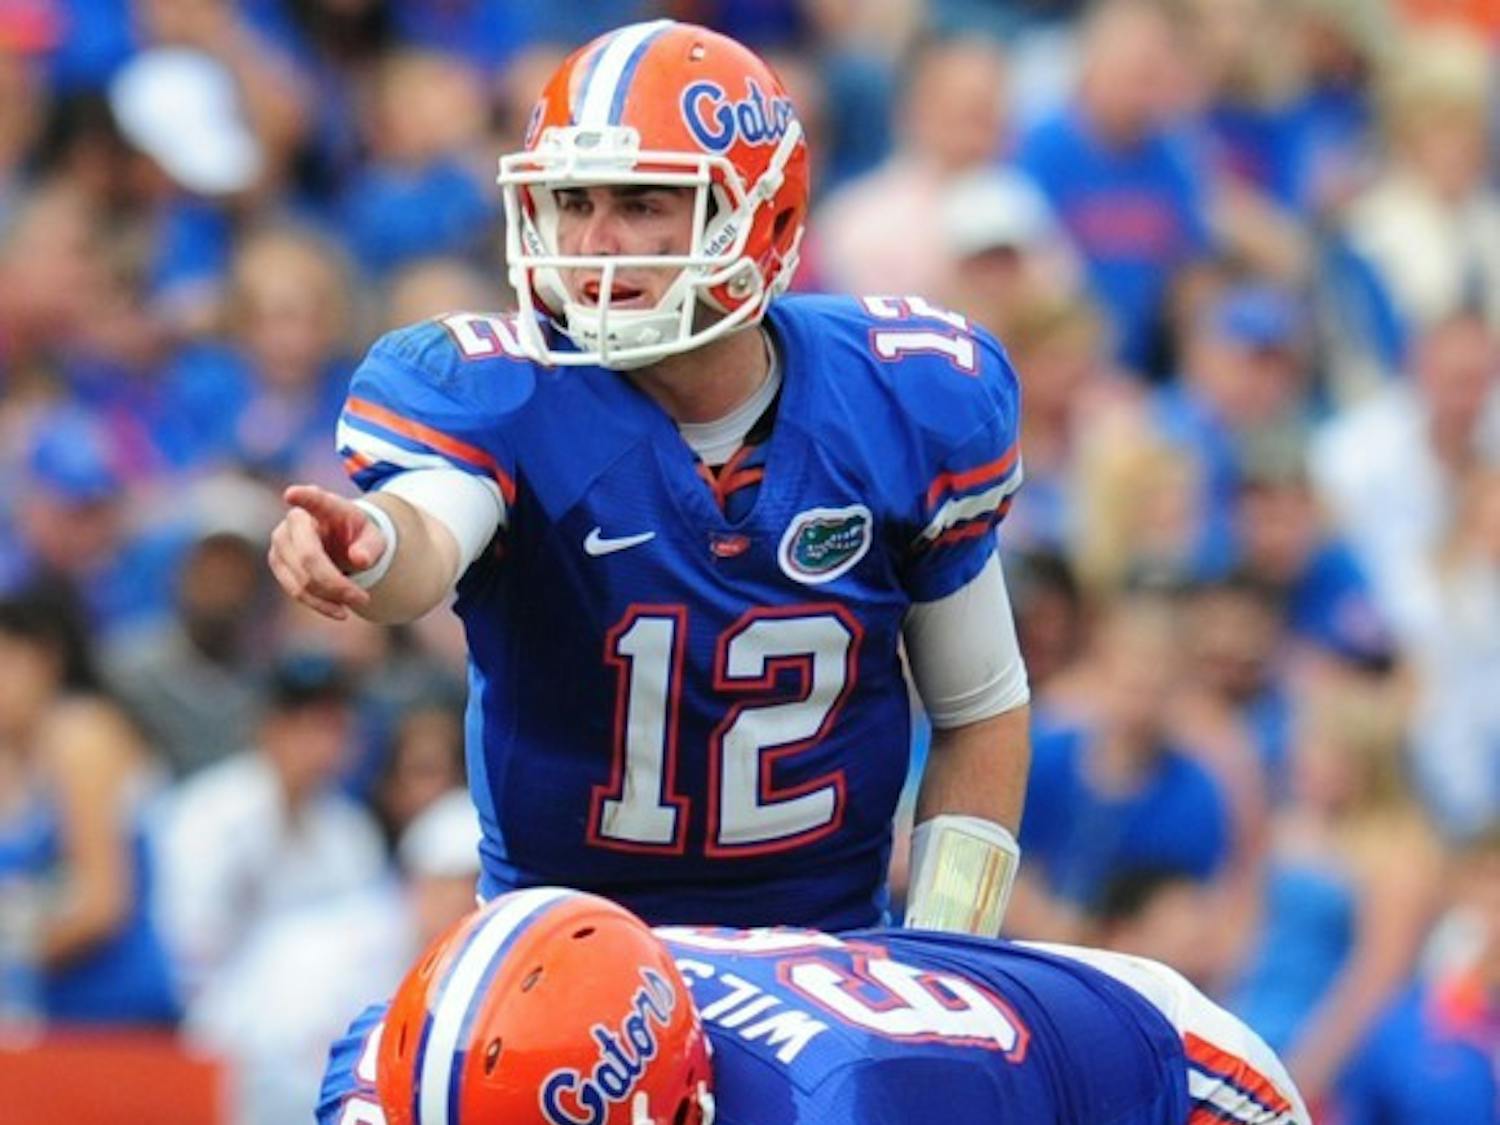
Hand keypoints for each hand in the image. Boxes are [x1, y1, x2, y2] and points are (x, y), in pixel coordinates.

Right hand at [267, 485, 381, 619]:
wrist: (341, 543)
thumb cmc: (358, 536)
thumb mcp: (374, 538)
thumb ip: (371, 546)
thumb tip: (360, 560)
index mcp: (325, 505)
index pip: (313, 500)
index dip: (303, 497)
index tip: (292, 494)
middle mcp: (295, 519)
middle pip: (309, 557)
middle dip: (336, 584)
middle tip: (363, 598)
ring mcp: (281, 541)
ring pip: (301, 579)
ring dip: (330, 597)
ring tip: (358, 601)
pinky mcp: (277, 563)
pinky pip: (295, 590)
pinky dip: (319, 604)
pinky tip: (339, 611)